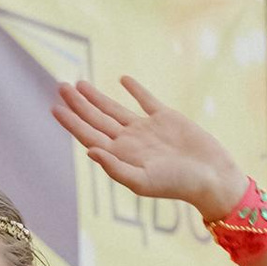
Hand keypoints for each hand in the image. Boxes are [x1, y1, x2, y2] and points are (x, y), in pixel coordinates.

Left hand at [51, 75, 246, 220]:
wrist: (211, 177)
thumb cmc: (177, 185)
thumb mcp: (142, 181)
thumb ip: (115, 167)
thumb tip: (89, 151)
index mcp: (121, 156)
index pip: (89, 135)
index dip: (71, 122)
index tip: (54, 107)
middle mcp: (130, 141)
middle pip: (97, 119)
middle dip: (78, 104)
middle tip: (60, 86)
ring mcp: (147, 129)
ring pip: (115, 109)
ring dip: (96, 97)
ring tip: (78, 84)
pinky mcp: (166, 118)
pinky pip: (146, 100)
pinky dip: (134, 89)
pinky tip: (123, 80)